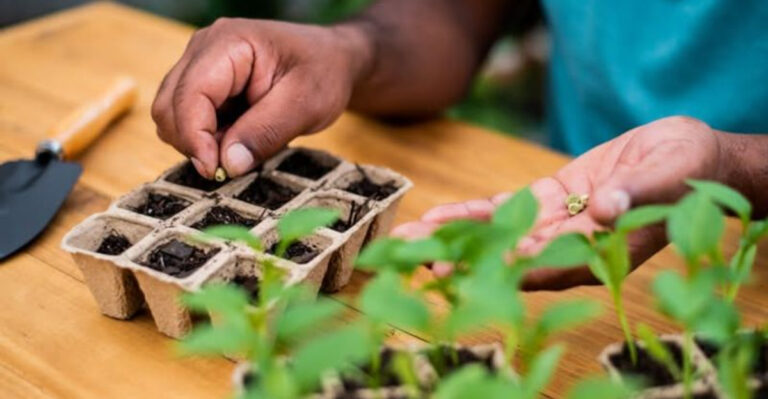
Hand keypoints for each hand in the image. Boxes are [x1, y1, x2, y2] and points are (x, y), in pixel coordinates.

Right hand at [151, 18, 371, 177]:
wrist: (332, 60)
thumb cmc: (323, 73)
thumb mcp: (306, 104)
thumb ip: (266, 132)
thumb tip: (228, 165)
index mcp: (228, 43)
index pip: (189, 95)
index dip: (195, 138)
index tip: (216, 171)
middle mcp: (203, 49)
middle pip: (169, 107)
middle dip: (194, 143)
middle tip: (233, 163)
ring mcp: (199, 65)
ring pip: (172, 116)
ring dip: (200, 143)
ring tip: (243, 145)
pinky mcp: (203, 84)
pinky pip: (187, 119)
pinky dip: (206, 139)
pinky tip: (238, 139)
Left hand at [393, 116, 725, 289]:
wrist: (686, 156)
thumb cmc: (687, 170)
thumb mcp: (669, 175)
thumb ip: (636, 192)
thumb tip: (606, 209)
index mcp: (602, 252)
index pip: (546, 266)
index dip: (504, 268)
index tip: (463, 272)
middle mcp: (572, 246)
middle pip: (509, 256)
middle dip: (462, 257)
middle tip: (414, 259)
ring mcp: (557, 224)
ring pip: (498, 233)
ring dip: (454, 235)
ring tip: (409, 237)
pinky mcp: (549, 201)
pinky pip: (505, 209)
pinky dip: (473, 213)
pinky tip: (438, 215)